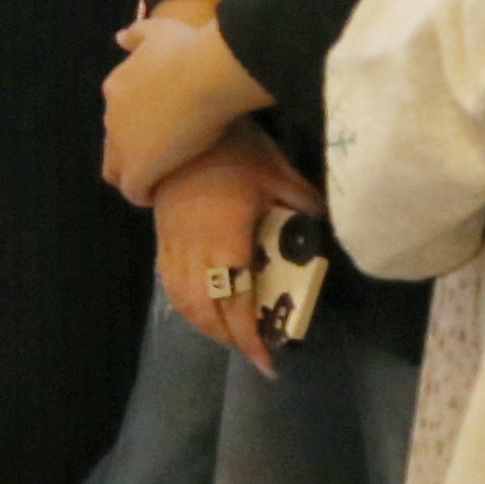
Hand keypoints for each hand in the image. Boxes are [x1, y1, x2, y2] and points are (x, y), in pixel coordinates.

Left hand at [105, 0, 271, 202]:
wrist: (204, 75)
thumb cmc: (189, 49)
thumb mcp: (159, 30)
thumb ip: (137, 33)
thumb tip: (119, 37)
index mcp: (116, 86)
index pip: (116, 114)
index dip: (136, 125)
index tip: (158, 130)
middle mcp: (111, 116)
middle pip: (112, 142)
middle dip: (131, 151)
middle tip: (160, 156)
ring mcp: (122, 145)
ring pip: (115, 170)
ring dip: (132, 177)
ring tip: (156, 181)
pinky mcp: (138, 169)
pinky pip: (133, 191)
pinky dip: (142, 195)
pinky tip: (159, 195)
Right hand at [151, 125, 326, 377]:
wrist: (179, 120)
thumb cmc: (234, 147)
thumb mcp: (276, 171)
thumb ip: (300, 201)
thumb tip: (323, 223)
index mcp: (226, 242)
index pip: (236, 303)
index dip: (249, 338)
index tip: (267, 362)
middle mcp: (195, 252)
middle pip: (206, 311)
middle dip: (229, 338)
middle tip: (254, 352)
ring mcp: (173, 245)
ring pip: (183, 301)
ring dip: (206, 326)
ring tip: (230, 335)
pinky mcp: (161, 235)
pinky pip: (169, 283)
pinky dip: (185, 305)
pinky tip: (201, 307)